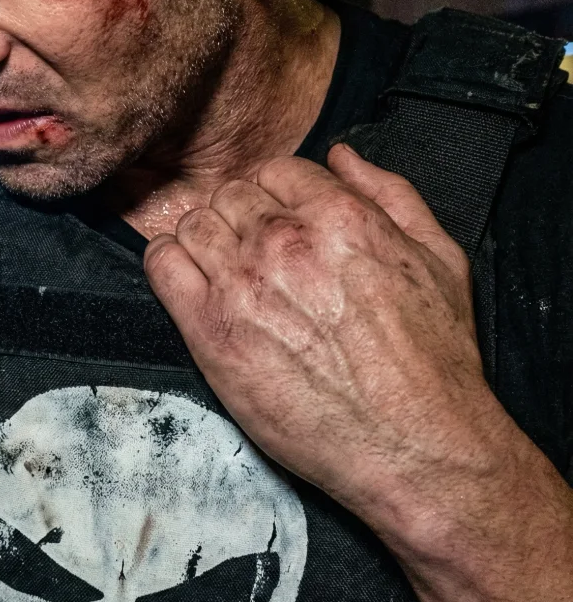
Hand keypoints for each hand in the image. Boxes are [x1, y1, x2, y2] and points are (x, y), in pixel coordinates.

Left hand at [143, 145, 507, 509]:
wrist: (414, 445)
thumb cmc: (433, 361)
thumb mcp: (439, 258)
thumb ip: (390, 194)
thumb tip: (341, 156)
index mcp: (339, 217)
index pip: (275, 170)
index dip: (275, 194)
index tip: (278, 220)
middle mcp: (283, 243)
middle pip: (230, 196)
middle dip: (240, 217)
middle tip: (254, 253)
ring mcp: (241, 285)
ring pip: (192, 225)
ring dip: (203, 240)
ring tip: (224, 270)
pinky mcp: (209, 331)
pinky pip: (161, 267)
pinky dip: (167, 263)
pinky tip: (189, 281)